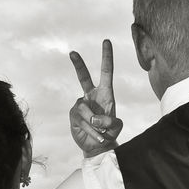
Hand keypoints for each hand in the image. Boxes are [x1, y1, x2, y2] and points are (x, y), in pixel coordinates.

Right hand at [68, 39, 121, 156]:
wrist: (98, 147)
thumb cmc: (109, 133)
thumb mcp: (116, 127)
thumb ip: (110, 121)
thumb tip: (96, 118)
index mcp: (105, 94)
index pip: (106, 72)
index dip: (106, 57)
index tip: (106, 41)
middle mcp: (91, 96)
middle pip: (83, 78)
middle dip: (78, 65)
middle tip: (72, 52)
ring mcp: (81, 105)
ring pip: (84, 108)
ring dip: (95, 123)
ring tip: (101, 133)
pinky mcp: (73, 115)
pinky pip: (81, 119)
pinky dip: (90, 129)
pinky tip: (95, 136)